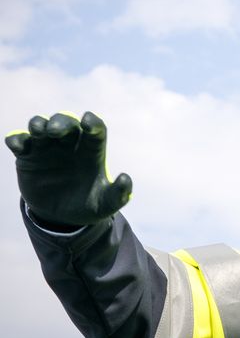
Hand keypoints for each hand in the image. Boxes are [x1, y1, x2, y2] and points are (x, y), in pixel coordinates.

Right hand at [5, 111, 131, 225]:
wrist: (61, 217)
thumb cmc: (88, 205)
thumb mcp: (105, 204)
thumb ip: (118, 194)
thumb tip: (125, 178)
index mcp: (92, 152)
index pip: (95, 130)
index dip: (92, 123)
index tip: (88, 120)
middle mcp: (70, 145)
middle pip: (66, 122)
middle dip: (61, 122)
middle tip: (55, 131)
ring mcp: (48, 148)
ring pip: (42, 125)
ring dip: (39, 124)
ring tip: (39, 131)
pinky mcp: (28, 157)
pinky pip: (20, 141)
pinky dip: (17, 139)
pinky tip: (16, 144)